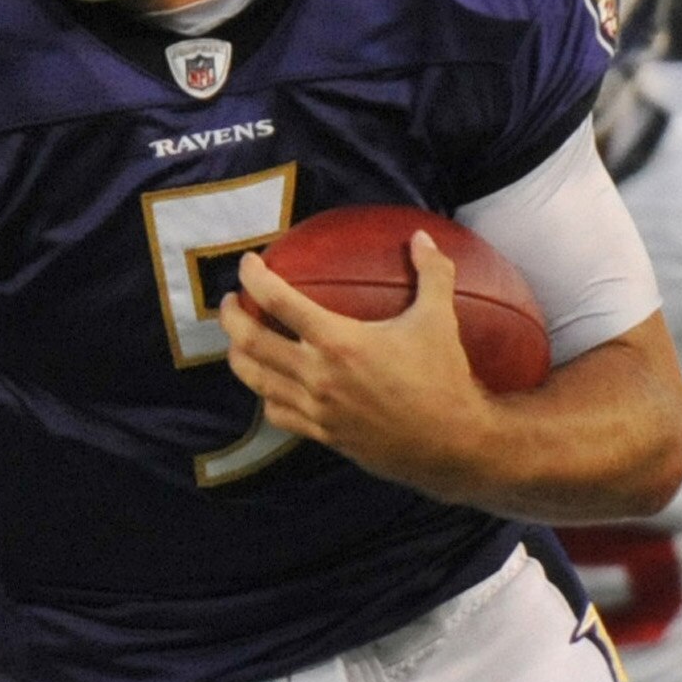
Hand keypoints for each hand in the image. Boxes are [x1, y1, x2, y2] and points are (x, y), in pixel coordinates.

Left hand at [220, 236, 496, 491]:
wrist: (451, 444)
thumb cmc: (444, 378)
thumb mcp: (439, 319)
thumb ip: (432, 272)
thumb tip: (421, 237)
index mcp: (339, 341)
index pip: (278, 301)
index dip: (254, 277)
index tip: (247, 263)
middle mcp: (317, 376)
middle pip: (249, 342)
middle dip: (230, 316)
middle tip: (232, 300)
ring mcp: (315, 409)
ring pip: (254, 380)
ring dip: (238, 355)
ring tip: (238, 339)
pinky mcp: (322, 434)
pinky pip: (277, 413)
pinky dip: (265, 394)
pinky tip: (270, 384)